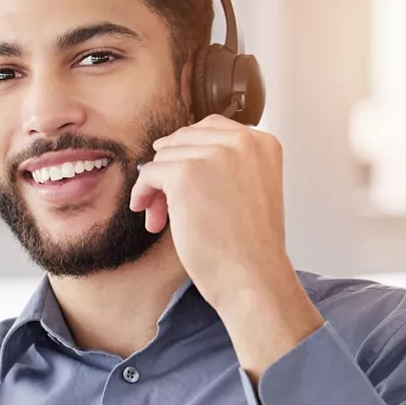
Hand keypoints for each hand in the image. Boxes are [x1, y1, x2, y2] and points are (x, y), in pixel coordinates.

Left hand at [127, 114, 295, 308]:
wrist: (252, 276)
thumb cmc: (249, 245)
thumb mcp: (250, 188)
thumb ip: (226, 164)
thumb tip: (170, 149)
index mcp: (262, 143)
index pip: (210, 128)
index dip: (188, 151)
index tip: (178, 173)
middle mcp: (242, 141)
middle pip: (184, 139)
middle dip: (171, 168)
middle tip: (166, 200)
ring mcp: (214, 154)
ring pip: (165, 156)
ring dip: (157, 186)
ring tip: (161, 216)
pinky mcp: (186, 173)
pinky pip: (149, 173)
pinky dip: (143, 192)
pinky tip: (147, 212)